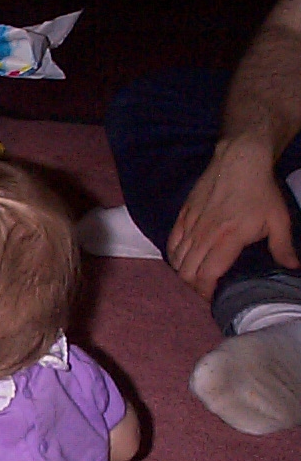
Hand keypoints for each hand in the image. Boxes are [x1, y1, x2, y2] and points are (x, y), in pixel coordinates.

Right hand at [168, 138, 299, 299]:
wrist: (240, 160)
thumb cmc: (261, 191)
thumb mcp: (279, 219)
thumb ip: (283, 247)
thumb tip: (293, 267)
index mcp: (227, 239)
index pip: (207, 276)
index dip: (205, 293)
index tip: (212, 299)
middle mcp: (204, 236)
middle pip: (187, 273)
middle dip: (193, 288)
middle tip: (205, 291)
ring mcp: (191, 226)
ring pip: (177, 261)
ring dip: (183, 274)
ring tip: (195, 278)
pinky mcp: (183, 216)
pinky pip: (171, 244)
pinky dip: (174, 257)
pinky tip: (182, 261)